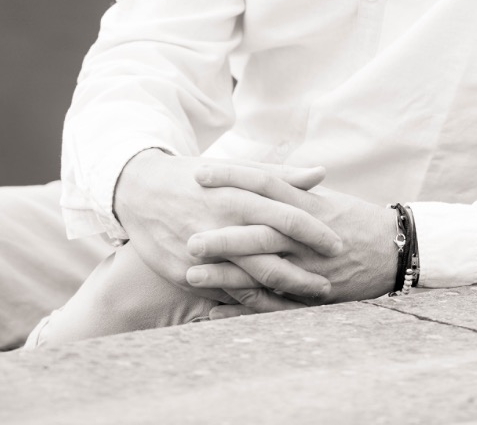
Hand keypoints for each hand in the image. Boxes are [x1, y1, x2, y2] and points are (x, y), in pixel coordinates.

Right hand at [112, 150, 344, 303]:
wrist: (139, 190)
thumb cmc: (196, 177)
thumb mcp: (236, 169)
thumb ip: (279, 174)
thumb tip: (320, 174)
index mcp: (238, 196)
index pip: (287, 216)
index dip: (315, 232)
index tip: (338, 244)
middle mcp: (222, 225)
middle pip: (271, 255)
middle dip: (303, 274)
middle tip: (330, 284)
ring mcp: (204, 253)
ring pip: (249, 280)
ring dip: (281, 294)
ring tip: (306, 302)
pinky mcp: (186, 273)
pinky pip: (223, 293)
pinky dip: (249, 302)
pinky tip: (271, 306)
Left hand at [181, 167, 399, 309]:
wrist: (395, 250)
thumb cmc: (353, 218)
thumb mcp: (324, 197)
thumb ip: (290, 187)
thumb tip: (252, 173)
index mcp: (308, 204)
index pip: (264, 184)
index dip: (232, 178)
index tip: (199, 174)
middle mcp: (306, 236)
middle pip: (260, 233)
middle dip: (223, 236)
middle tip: (188, 237)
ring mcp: (310, 268)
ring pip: (264, 271)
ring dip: (226, 275)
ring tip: (191, 275)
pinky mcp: (313, 296)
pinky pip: (275, 306)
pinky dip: (243, 310)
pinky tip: (213, 311)